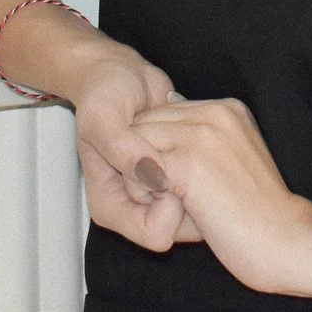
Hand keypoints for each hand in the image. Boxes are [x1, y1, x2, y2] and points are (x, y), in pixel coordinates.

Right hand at [64, 50, 200, 250]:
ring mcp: (157, 195)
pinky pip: (204, 192)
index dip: (168, 203)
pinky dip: (207, 168)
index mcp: (110, 206)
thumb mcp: (103, 118)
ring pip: (196, 213)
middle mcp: (135, 207)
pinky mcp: (176, 179)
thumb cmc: (103, 96)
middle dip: (187, 194)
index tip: (166, 167)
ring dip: (200, 180)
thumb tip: (152, 173)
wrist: (121, 77)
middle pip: (180, 229)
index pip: (155, 233)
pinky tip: (198, 141)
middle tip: (179, 154)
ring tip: (188, 144)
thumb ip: (124, 149)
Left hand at [130, 98, 311, 296]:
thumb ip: (206, 143)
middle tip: (161, 193)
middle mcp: (215, 112)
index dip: (156, 146)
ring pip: (135, 140)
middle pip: (145, 121)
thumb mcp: (236, 161)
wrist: (286, 240)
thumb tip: (165, 137)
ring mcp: (202, 134)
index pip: (164, 111)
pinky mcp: (189, 161)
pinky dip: (141, 190)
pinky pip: (138, 166)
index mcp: (228, 109)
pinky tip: (165, 208)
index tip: (170, 180)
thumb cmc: (260, 214)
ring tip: (163, 201)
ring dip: (139, 173)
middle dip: (142, 156)